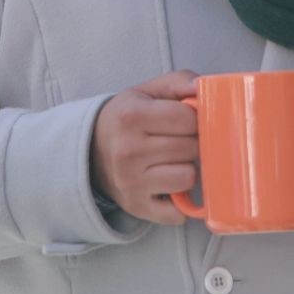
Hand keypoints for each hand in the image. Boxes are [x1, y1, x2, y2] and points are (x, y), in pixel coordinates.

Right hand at [90, 71, 198, 224]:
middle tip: (178, 140)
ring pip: (188, 177)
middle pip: (192, 148)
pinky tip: (168, 187)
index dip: (196, 119)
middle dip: (193, 143)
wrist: (90, 151)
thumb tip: (203, 88)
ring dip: (186, 170)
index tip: (187, 120)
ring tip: (171, 162)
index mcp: (131, 115)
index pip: (189, 119)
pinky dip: (179, 203)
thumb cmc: (127, 119)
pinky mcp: (136, 206)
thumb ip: (178, 82)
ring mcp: (131, 181)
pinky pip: (178, 212)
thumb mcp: (146, 92)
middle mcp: (128, 150)